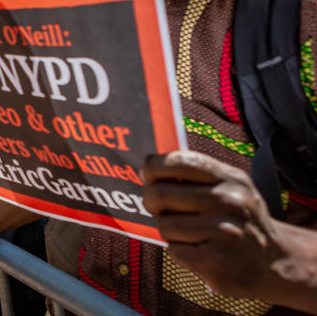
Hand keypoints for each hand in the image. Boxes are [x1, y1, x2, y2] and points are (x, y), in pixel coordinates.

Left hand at [142, 151, 302, 302]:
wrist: (275, 263)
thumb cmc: (239, 220)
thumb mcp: (231, 187)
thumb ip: (196, 174)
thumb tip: (148, 167)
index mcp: (231, 179)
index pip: (180, 161)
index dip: (154, 166)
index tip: (148, 173)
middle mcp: (230, 202)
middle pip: (160, 194)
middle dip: (153, 202)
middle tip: (161, 209)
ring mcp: (225, 233)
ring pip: (165, 225)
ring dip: (169, 231)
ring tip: (190, 234)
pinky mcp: (218, 263)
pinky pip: (174, 251)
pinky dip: (180, 252)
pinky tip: (199, 252)